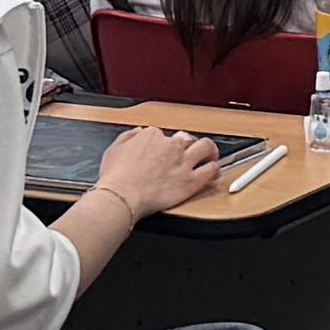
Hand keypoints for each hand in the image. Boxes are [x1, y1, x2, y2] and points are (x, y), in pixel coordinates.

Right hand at [96, 124, 224, 221]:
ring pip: (205, 148)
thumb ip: (128, 137)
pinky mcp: (191, 180)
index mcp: (152, 136)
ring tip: (210, 156)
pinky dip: (215, 169)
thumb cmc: (116, 178)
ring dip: (210, 150)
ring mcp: (183, 162)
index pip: (163, 135)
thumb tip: (138, 132)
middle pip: (187, 138)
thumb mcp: (114, 149)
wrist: (122, 196)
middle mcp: (171, 145)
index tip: (163, 152)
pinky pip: (210, 170)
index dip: (164, 144)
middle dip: (188, 143)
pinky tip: (214, 172)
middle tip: (188, 152)